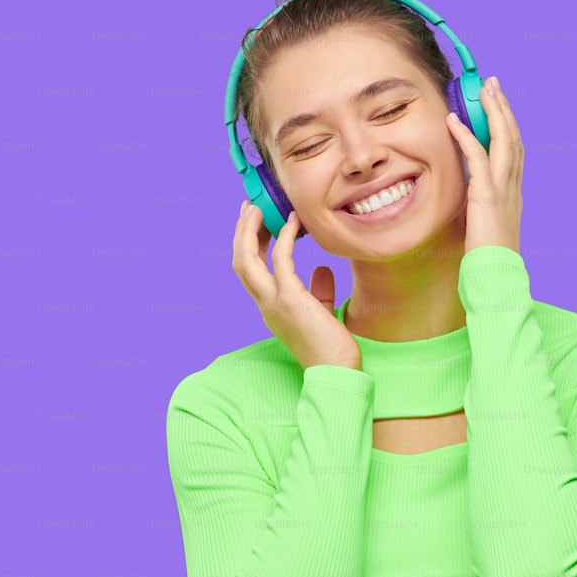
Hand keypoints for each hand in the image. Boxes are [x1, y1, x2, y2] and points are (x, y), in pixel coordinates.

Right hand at [233, 202, 361, 370]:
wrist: (336, 370)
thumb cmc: (331, 345)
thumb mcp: (321, 312)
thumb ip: (318, 290)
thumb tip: (322, 269)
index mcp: (269, 307)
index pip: (250, 271)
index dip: (249, 244)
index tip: (256, 222)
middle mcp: (264, 304)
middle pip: (240, 261)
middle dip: (241, 232)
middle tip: (249, 207)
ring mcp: (273, 302)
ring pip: (247, 259)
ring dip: (250, 230)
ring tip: (258, 207)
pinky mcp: (289, 299)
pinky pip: (281, 260)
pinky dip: (284, 237)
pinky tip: (294, 222)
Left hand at [445, 75, 522, 254]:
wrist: (497, 278)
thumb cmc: (488, 261)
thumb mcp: (484, 228)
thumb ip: (478, 210)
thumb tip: (466, 204)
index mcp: (513, 194)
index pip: (514, 151)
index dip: (507, 125)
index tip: (498, 105)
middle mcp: (513, 187)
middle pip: (513, 137)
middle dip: (503, 108)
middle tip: (493, 84)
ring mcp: (503, 190)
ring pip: (503, 140)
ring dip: (492, 111)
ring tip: (483, 89)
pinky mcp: (487, 196)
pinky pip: (477, 158)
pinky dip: (466, 136)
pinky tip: (454, 120)